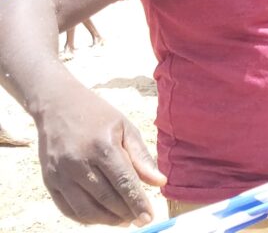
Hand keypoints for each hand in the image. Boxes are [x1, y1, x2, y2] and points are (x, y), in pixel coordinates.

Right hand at [35, 88, 165, 225]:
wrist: (57, 105)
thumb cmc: (98, 115)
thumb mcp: (125, 128)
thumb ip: (142, 157)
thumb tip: (160, 183)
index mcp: (102, 147)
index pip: (124, 183)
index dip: (137, 203)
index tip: (149, 217)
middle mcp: (79, 163)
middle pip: (106, 199)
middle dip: (126, 213)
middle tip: (140, 220)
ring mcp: (60, 174)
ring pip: (86, 210)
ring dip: (108, 220)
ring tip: (124, 220)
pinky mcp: (49, 181)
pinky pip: (68, 209)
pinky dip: (86, 218)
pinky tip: (102, 216)